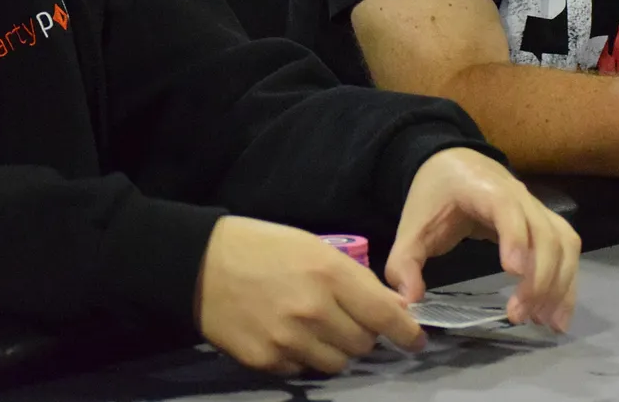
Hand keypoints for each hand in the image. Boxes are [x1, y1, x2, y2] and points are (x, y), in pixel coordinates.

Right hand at [195, 216, 423, 376]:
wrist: (201, 264)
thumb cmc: (265, 248)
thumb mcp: (317, 250)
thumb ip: (355, 281)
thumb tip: (392, 308)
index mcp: (331, 275)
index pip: (385, 315)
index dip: (407, 331)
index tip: (416, 340)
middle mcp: (314, 311)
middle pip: (363, 344)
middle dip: (365, 335)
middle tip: (351, 321)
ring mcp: (288, 340)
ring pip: (336, 363)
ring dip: (336, 350)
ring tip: (319, 329)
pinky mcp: (265, 360)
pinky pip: (302, 370)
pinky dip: (304, 358)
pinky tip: (290, 336)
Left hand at [385, 148, 578, 331]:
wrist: (454, 164)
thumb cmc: (434, 195)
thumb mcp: (410, 227)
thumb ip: (403, 264)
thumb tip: (411, 301)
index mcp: (484, 189)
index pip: (508, 209)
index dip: (515, 237)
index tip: (513, 272)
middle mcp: (520, 195)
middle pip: (545, 232)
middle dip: (538, 277)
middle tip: (518, 316)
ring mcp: (537, 208)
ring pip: (564, 243)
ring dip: (560, 283)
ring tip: (545, 321)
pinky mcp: (545, 222)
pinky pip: (567, 249)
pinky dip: (568, 281)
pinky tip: (557, 313)